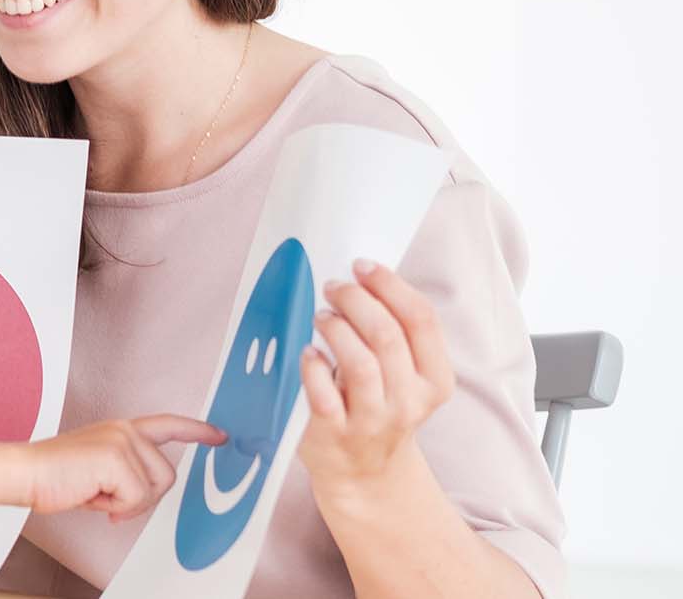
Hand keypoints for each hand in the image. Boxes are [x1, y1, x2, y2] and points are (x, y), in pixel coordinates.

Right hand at [29, 415, 224, 521]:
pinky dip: (114, 507)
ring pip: (154, 489)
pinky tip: (92, 496)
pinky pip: (136, 498)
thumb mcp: (98, 470)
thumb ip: (126, 472)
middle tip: (110, 501)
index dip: (197, 431)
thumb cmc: (53, 475)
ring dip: (126, 503)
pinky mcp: (116, 458)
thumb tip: (143, 495)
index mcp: (120, 430)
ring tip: (96, 494)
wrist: (26, 472)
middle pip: (167, 474)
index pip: (167, 425)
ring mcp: (122, 441)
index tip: (219, 436)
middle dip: (144, 497)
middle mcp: (125, 430)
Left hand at [299, 259, 455, 493]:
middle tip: (333, 287)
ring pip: (360, 363)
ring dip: (337, 329)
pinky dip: (314, 367)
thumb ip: (395, 336)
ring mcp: (372, 421)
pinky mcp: (335, 435)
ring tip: (322, 316)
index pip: (422, 321)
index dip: (391, 286)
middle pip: (387, 335)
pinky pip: (324, 394)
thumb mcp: (404, 377)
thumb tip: (363, 280)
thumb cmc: (379, 409)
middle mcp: (408, 402)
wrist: (365, 475)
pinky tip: (307, 352)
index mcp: (434, 380)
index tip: (364, 266)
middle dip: (356, 300)